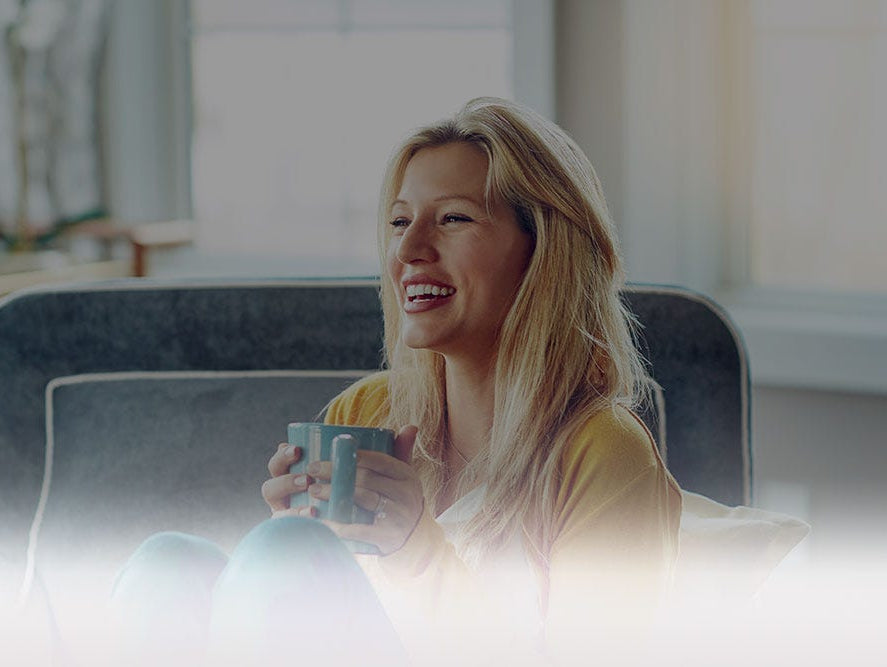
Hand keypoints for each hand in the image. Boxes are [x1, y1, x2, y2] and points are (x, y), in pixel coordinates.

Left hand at [271, 426, 422, 555]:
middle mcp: (406, 494)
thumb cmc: (401, 503)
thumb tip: (409, 426)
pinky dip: (340, 526)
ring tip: (313, 492)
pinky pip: (361, 530)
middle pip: (366, 479)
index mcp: (407, 475)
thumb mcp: (406, 478)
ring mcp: (399, 516)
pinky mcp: (390, 538)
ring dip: (334, 495)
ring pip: (363, 499)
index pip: (377, 460)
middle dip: (335, 475)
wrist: (417, 542)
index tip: (322, 457)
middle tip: (311, 474)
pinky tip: (322, 522)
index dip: (349, 456)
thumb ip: (402, 452)